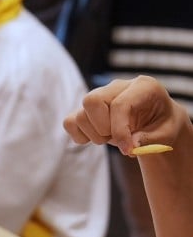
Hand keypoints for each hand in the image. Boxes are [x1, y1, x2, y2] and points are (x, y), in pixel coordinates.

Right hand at [63, 75, 189, 155]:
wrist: (156, 123)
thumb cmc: (163, 126)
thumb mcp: (166, 134)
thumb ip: (150, 139)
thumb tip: (130, 144)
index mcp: (142, 86)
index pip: (120, 104)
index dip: (120, 130)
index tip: (128, 150)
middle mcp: (117, 87)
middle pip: (91, 101)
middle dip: (102, 128)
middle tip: (116, 139)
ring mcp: (99, 96)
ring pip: (80, 115)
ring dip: (94, 135)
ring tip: (111, 138)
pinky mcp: (86, 109)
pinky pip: (69, 122)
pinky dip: (79, 135)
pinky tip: (96, 137)